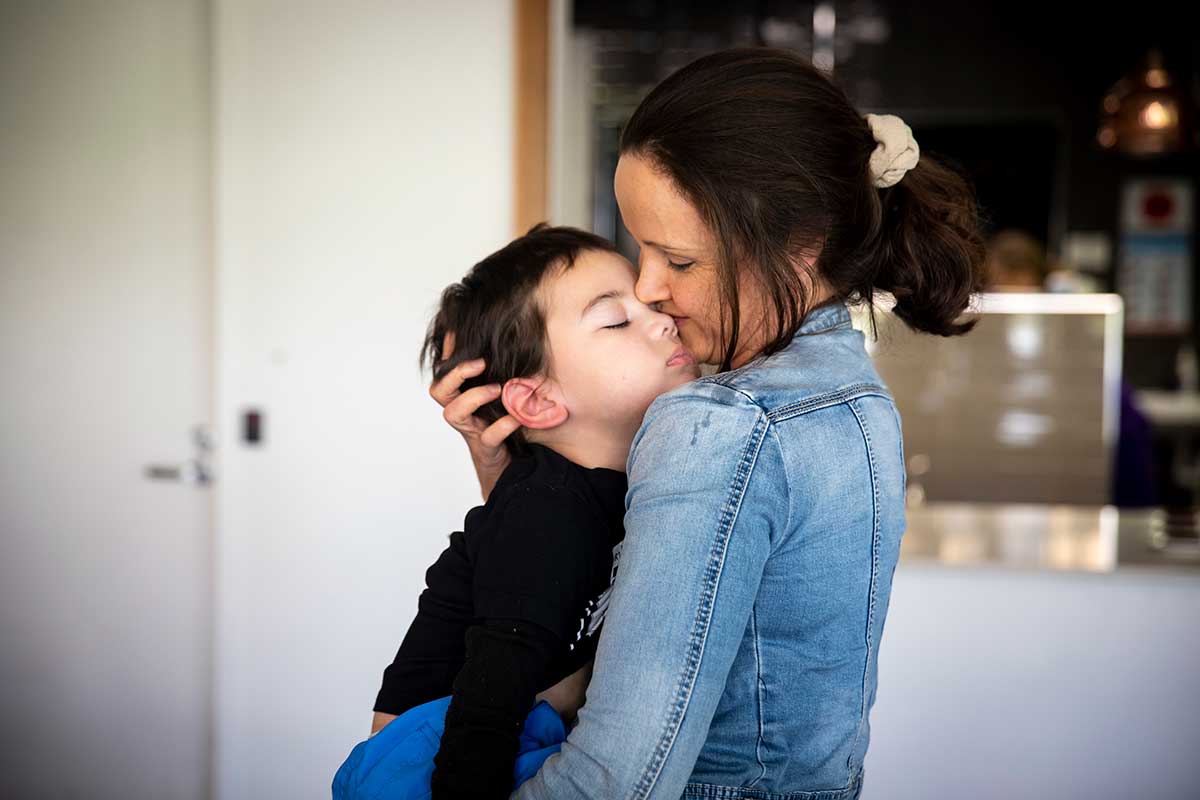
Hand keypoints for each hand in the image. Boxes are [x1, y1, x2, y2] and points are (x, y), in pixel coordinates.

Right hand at [430, 333, 517, 498]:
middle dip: (456, 374)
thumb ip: (499, 372)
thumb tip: (512, 339)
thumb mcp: (499, 393)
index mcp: (460, 395)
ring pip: (453, 413)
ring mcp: (470, 429)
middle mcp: (459, 411)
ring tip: (497, 389)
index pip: (443, 371)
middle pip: (438, 390)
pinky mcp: (485, 447)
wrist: (508, 460)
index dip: (447, 352)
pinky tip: (516, 417)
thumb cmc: (502, 420)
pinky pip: (488, 437)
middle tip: (480, 363)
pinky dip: (502, 426)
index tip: (459, 334)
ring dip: (473, 397)